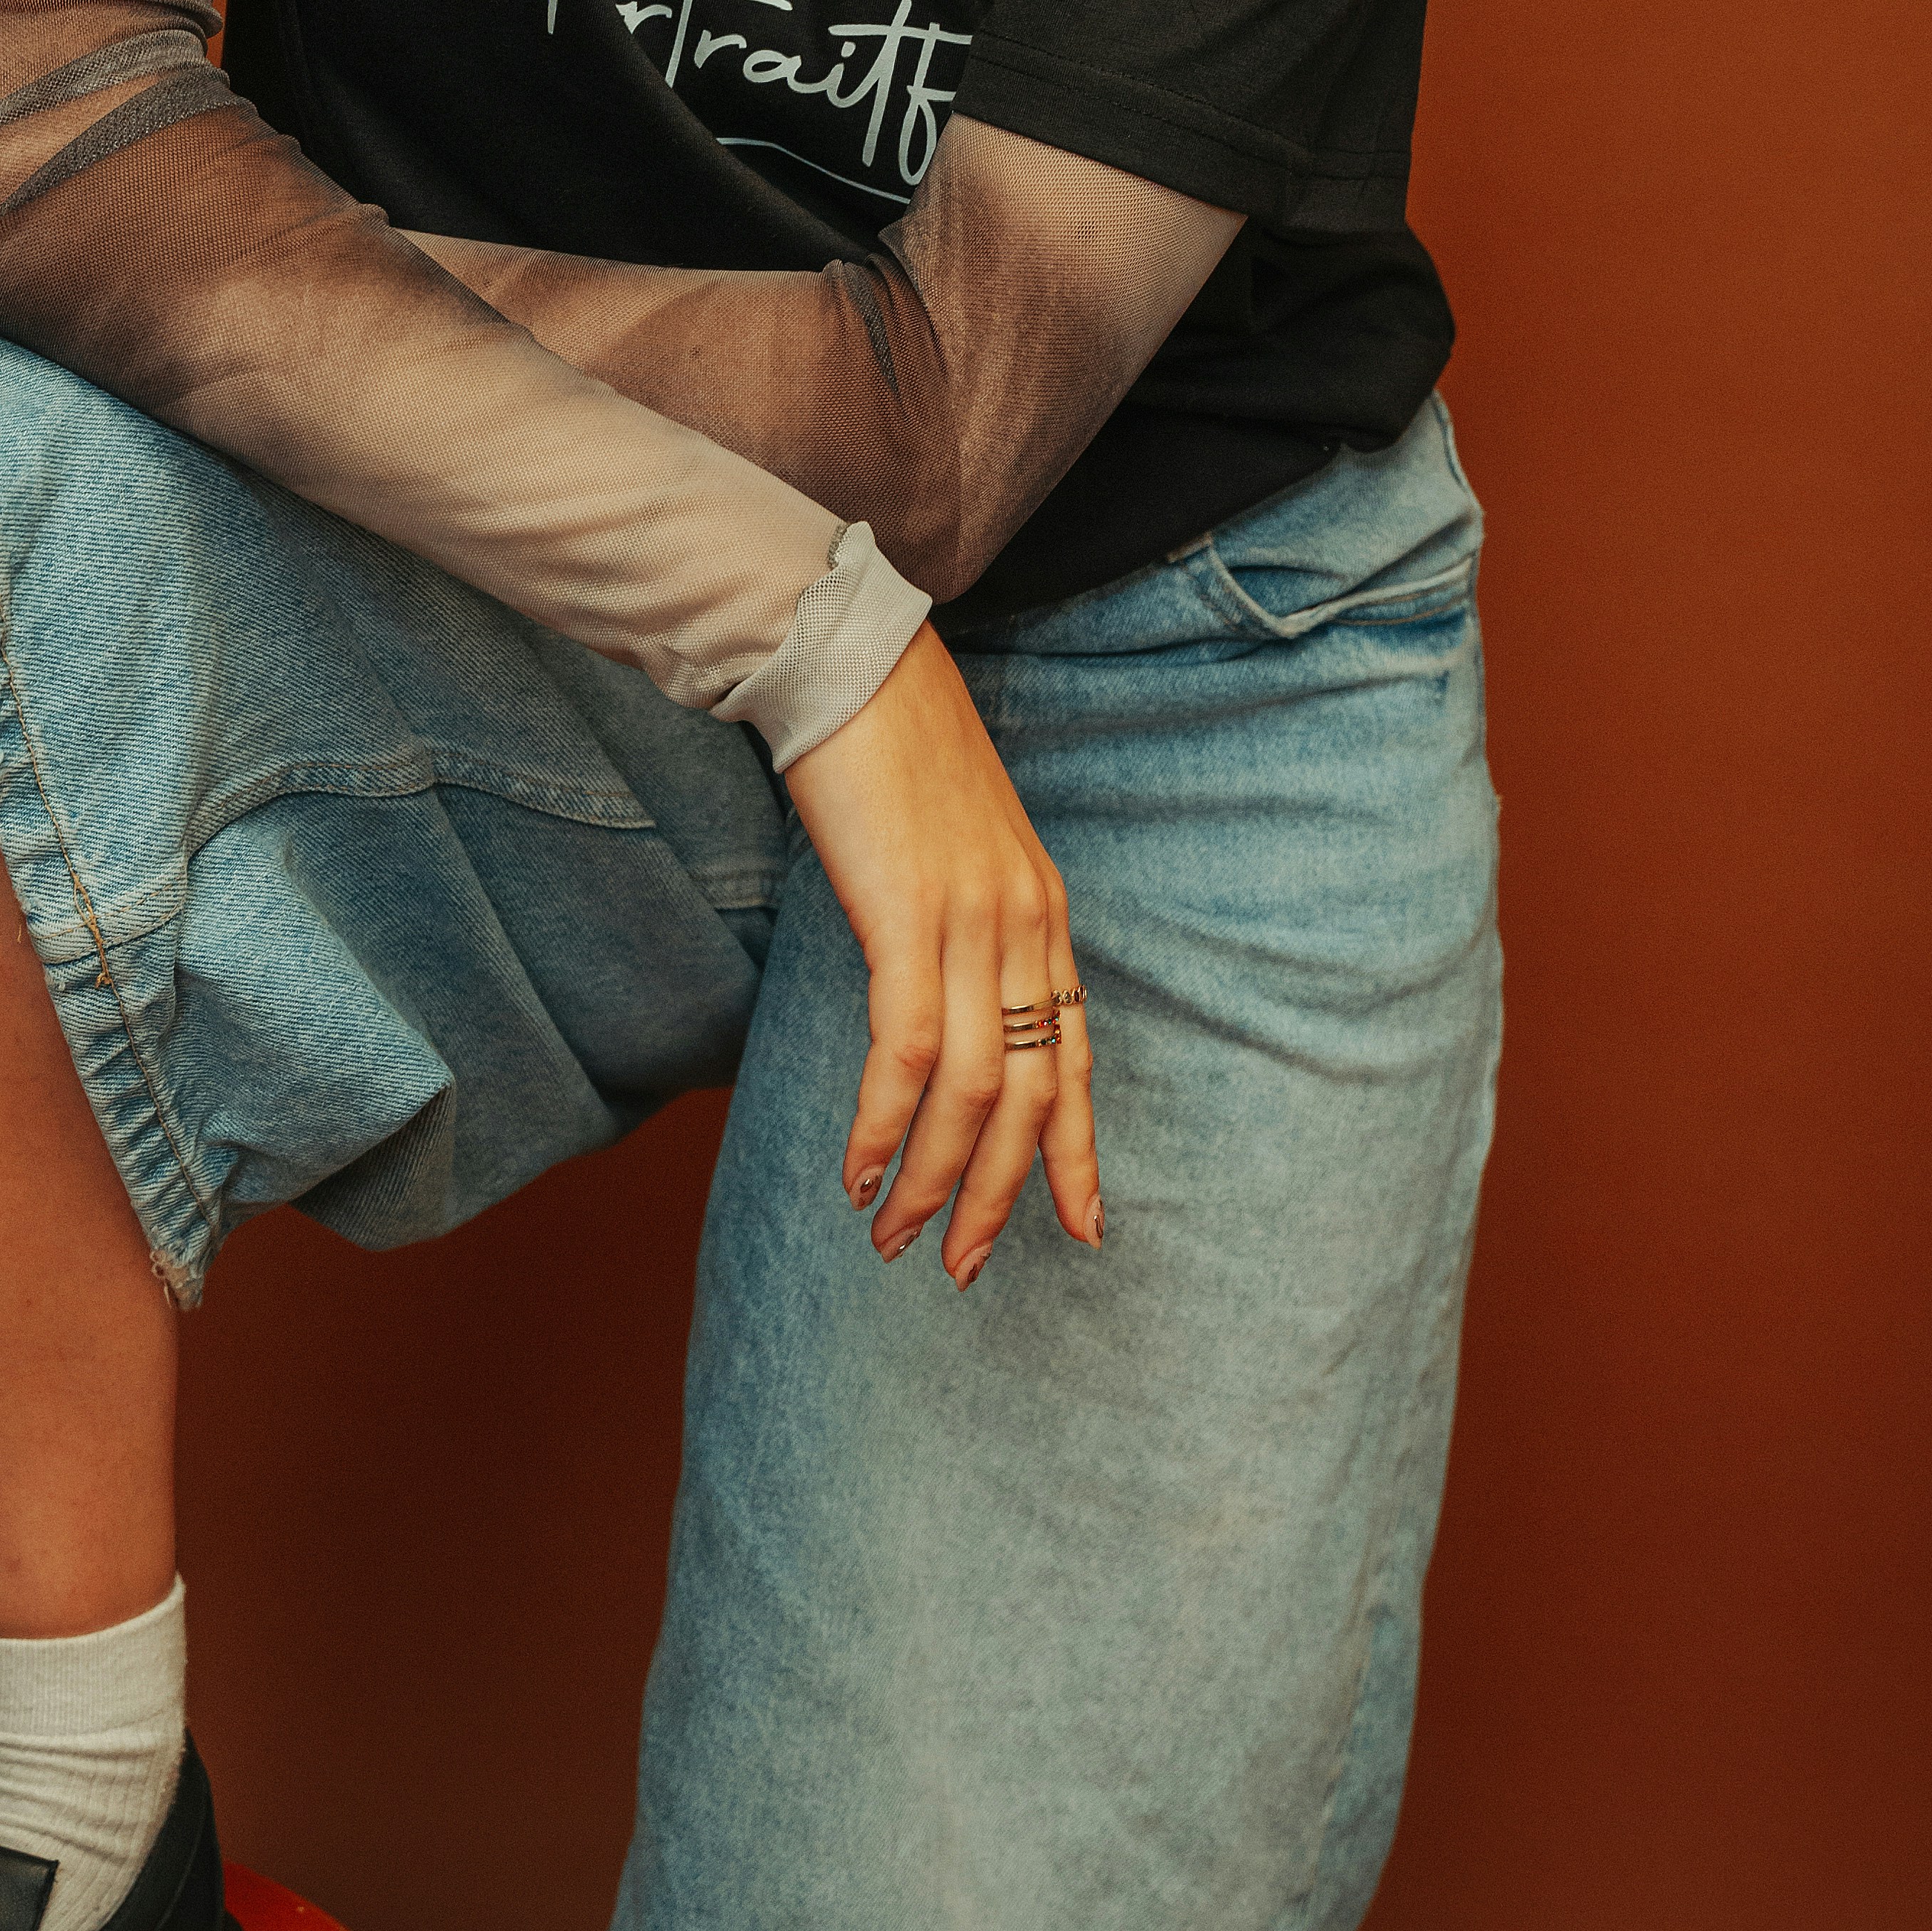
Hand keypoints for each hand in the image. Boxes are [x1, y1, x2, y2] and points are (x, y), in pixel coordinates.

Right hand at [781, 624, 1099, 1285]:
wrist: (850, 664)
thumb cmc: (886, 753)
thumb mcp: (948, 847)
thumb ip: (959, 921)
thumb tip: (934, 993)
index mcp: (1042, 909)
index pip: (1078, 1054)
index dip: (1077, 1150)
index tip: (1081, 1228)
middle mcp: (1024, 923)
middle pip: (1032, 1094)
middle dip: (998, 1193)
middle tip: (961, 1265)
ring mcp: (973, 921)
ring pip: (971, 1090)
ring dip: (932, 1179)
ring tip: (893, 1236)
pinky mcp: (909, 915)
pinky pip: (909, 1051)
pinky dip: (886, 1124)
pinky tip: (859, 1171)